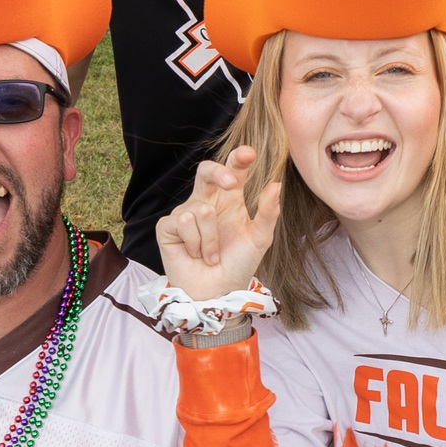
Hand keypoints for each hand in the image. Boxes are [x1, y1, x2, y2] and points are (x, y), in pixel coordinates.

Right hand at [156, 144, 273, 301]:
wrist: (217, 293)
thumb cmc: (238, 265)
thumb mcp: (260, 239)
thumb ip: (268, 212)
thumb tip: (276, 184)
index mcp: (229, 200)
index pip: (233, 171)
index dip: (238, 159)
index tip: (249, 153)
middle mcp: (207, 202)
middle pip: (206, 171)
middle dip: (218, 172)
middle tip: (232, 184)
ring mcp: (186, 213)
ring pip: (201, 208)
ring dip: (211, 238)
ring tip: (212, 256)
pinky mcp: (168, 227)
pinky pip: (184, 221)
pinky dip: (195, 243)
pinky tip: (196, 255)